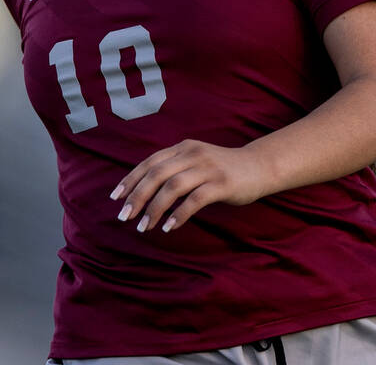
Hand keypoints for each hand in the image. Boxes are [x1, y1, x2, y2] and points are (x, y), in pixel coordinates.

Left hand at [110, 139, 268, 232]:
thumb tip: (143, 192)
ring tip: (144, 227)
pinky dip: (178, 214)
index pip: (150, 162)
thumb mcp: (196, 162)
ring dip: (154, 209)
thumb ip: (174, 169)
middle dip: (137, 196)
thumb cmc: (223, 169)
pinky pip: (195, 200)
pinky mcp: (222, 184)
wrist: (259, 167)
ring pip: (173, 187)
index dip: (130, 179)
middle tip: (124, 217)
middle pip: (157, 174)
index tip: (115, 198)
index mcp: (183, 148)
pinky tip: (169, 227)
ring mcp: (208, 168)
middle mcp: (193, 154)